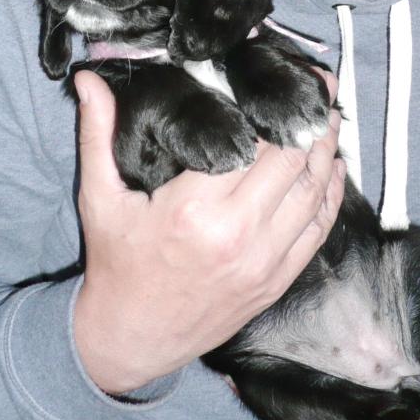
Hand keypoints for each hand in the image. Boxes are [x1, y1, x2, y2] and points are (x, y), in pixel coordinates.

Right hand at [72, 69, 344, 394]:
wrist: (131, 339)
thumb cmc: (116, 264)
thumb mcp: (99, 197)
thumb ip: (97, 133)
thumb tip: (86, 80)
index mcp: (193, 207)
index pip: (251, 143)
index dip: (272, 108)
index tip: (283, 79)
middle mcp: (236, 233)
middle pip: (291, 161)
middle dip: (309, 120)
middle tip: (319, 87)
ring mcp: (262, 261)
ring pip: (312, 192)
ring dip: (327, 151)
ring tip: (331, 117)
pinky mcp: (276, 281)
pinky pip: (317, 230)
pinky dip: (330, 195)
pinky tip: (333, 168)